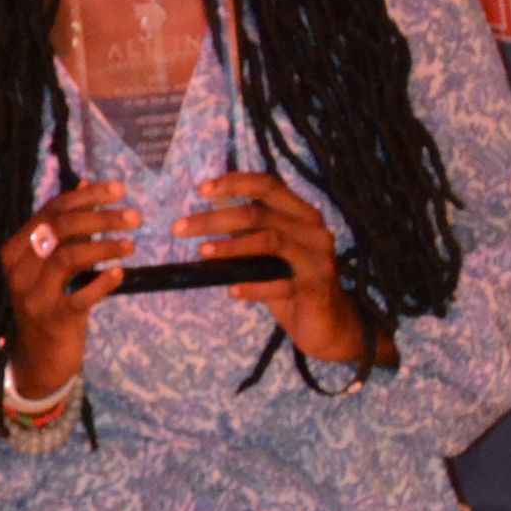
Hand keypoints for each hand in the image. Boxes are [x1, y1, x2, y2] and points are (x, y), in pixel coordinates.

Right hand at [2, 178, 137, 397]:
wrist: (39, 359)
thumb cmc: (50, 303)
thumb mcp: (53, 263)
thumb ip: (67, 227)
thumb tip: (85, 184)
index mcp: (17, 249)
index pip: (52, 210)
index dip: (87, 196)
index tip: (120, 189)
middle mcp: (19, 269)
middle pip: (60, 228)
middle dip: (100, 217)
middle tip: (134, 216)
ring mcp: (34, 295)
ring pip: (68, 256)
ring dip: (104, 246)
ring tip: (131, 244)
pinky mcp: (53, 319)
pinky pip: (80, 296)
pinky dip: (103, 282)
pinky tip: (120, 274)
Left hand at [177, 171, 394, 368]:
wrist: (331, 327)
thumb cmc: (293, 286)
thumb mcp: (268, 257)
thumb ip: (248, 234)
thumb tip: (210, 214)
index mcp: (302, 214)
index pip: (268, 185)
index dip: (234, 182)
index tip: (201, 189)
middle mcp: (313, 230)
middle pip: (259, 212)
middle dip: (215, 219)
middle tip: (180, 228)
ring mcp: (318, 257)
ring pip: (270, 240)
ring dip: (231, 246)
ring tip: (202, 252)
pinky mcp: (317, 287)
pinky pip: (280, 284)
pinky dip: (253, 286)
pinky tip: (233, 290)